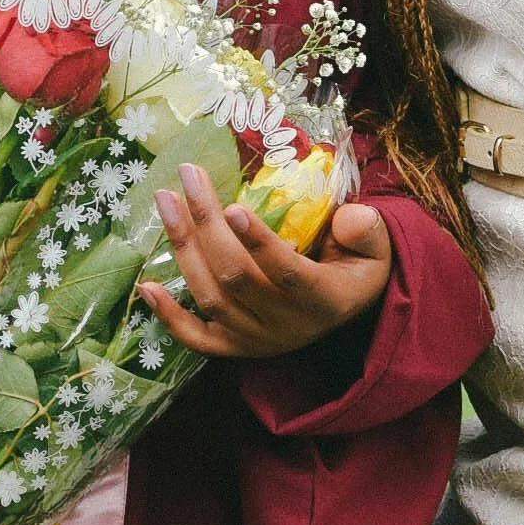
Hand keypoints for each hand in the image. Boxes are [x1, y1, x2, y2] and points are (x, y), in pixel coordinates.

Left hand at [140, 162, 392, 360]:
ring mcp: (255, 339)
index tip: (232, 206)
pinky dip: (169, 317)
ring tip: (166, 201)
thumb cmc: (357, 268)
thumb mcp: (377, 248)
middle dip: (206, 224)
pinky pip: (197, 339)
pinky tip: (146, 286)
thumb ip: (367, 231)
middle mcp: (285, 325)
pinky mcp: (234, 347)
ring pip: (211, 297)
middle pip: (236, 276)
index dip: (259, 243)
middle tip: (188, 176)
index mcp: (323, 299)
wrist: (349, 312)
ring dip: (183, 248)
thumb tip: (349, 217)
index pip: (286, 273)